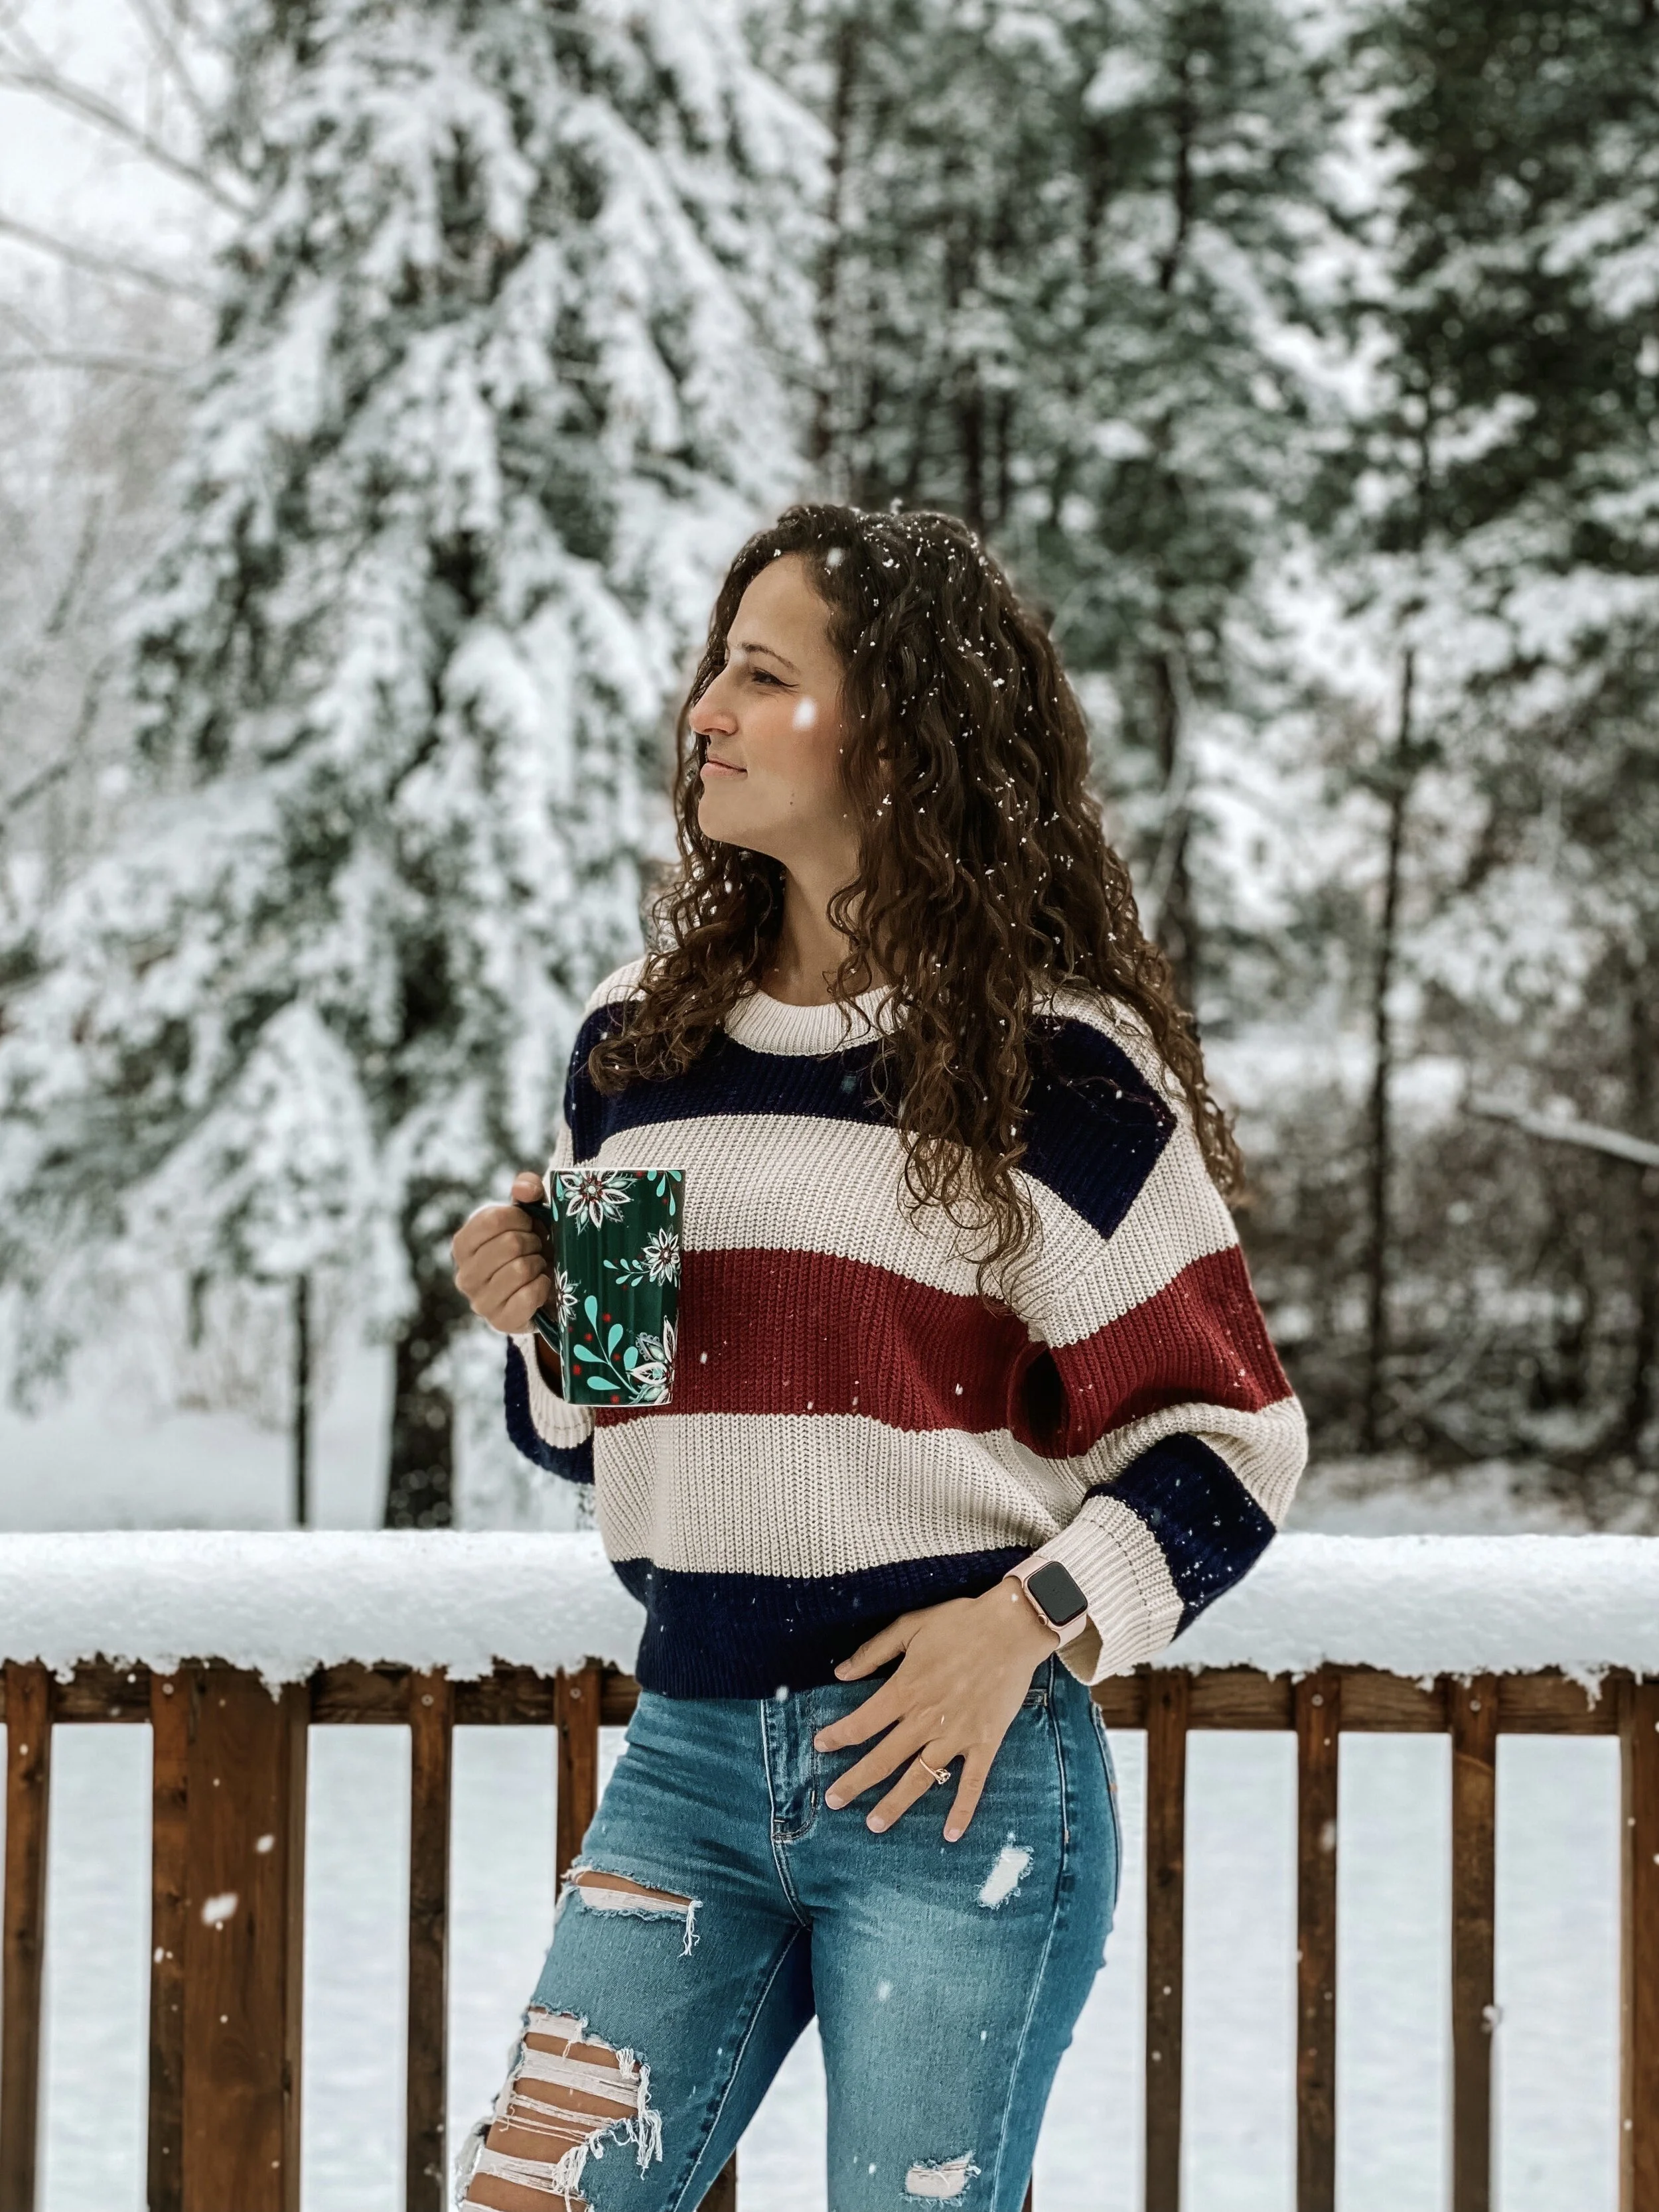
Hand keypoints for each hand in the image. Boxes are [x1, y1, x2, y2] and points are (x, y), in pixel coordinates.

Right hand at [451, 1171, 553, 1333]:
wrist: (545, 1287)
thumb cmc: (532, 1244)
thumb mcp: (529, 1212)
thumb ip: (527, 1190)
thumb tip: (524, 1188)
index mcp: (463, 1245)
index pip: (492, 1219)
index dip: (520, 1218)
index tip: (528, 1225)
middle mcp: (464, 1275)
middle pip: (509, 1244)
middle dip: (533, 1242)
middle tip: (536, 1248)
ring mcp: (480, 1302)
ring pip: (520, 1270)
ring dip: (539, 1264)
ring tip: (538, 1266)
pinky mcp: (501, 1322)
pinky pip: (528, 1297)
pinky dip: (543, 1287)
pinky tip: (542, 1285)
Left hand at [812, 1580, 1061, 1841]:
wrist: (1013, 1627)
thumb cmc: (961, 1622)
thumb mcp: (911, 1626)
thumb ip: (874, 1651)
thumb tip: (840, 1673)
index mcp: (906, 1689)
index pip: (862, 1723)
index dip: (838, 1736)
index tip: (821, 1746)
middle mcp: (927, 1719)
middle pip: (884, 1759)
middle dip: (855, 1782)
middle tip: (834, 1801)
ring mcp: (957, 1735)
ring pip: (920, 1777)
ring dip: (896, 1803)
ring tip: (875, 1824)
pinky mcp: (986, 1742)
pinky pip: (972, 1783)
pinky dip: (962, 1810)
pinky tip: (950, 1834)